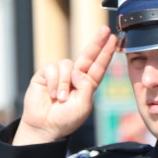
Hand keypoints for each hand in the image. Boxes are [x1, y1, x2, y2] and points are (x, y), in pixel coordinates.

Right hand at [13, 26, 116, 144]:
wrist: (44, 126)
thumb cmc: (65, 119)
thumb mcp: (83, 105)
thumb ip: (86, 86)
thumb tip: (77, 71)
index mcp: (87, 84)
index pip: (98, 65)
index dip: (106, 52)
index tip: (112, 39)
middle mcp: (75, 76)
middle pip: (87, 55)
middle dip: (96, 42)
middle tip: (104, 30)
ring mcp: (60, 74)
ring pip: (67, 65)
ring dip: (64, 84)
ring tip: (61, 99)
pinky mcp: (45, 74)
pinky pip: (52, 69)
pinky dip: (54, 83)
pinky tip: (52, 94)